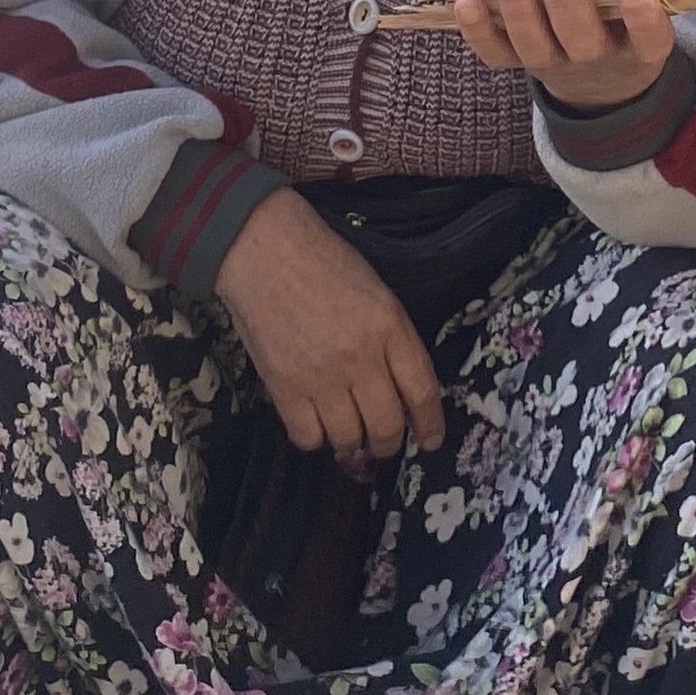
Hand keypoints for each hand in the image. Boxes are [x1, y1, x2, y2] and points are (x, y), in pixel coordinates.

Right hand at [212, 188, 443, 464]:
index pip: (422, 390)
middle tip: (385, 442)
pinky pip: (308, 437)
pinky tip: (316, 423)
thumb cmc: (322, 262)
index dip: (430, 424)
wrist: (264, 250)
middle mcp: (361, 357)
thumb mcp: (377, 291)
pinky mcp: (284, 389)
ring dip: (353, 444)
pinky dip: (315, 438)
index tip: (431, 441)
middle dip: (390, 443)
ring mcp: (321, 377)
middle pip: (387, 426)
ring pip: (349, 439)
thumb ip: (392, 338)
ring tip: (349, 434)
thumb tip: (400, 387)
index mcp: (390, 326)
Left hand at [453, 0, 674, 111]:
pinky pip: (497, 55)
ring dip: (517, 6)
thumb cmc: (621, 7)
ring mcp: (556, 64)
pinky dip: (478, 31)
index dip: (641, 14)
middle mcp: (599, 57)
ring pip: (534, 45)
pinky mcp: (519, 65)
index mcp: (640, 41)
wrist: (601, 79)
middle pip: (581, 38)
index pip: (649, 36)